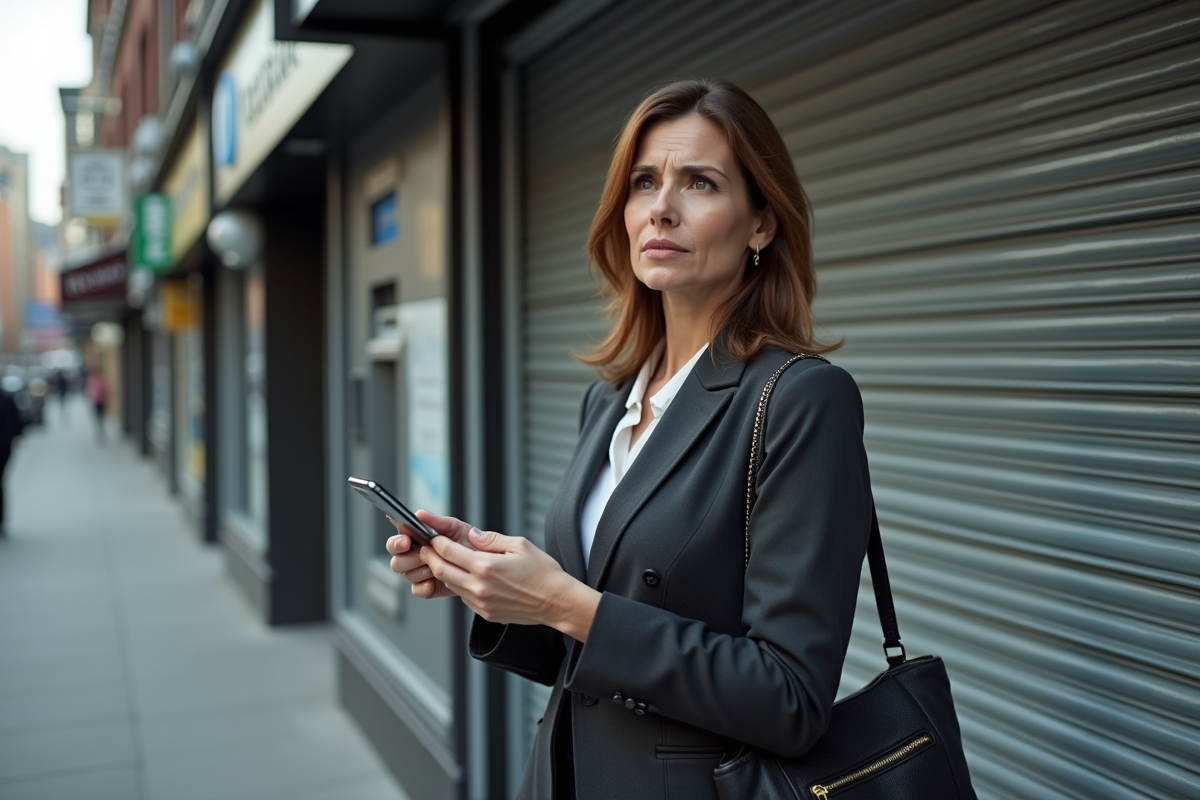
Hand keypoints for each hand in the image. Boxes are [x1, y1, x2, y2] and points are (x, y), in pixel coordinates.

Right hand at [386, 511, 475, 598]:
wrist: (486, 562)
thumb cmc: (469, 541)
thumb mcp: (456, 528)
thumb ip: (437, 522)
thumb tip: (420, 514)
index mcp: (416, 539)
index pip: (396, 542)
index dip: (397, 542)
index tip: (406, 541)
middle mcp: (414, 556)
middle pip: (396, 562)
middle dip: (409, 558)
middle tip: (424, 554)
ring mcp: (421, 573)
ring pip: (407, 575)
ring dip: (420, 570)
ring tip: (436, 566)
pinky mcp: (430, 588)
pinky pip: (418, 590)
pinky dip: (424, 587)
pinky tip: (433, 582)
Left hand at [419, 527, 600, 640]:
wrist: (556, 602)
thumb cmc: (542, 572)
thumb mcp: (519, 545)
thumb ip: (490, 539)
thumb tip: (471, 535)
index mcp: (486, 567)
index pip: (448, 552)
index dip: (436, 543)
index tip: (432, 537)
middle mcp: (479, 587)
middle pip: (441, 571)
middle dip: (431, 558)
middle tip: (428, 549)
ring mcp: (480, 603)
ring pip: (451, 585)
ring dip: (444, 572)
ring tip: (445, 561)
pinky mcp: (485, 613)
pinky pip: (464, 597)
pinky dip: (460, 585)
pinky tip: (467, 577)